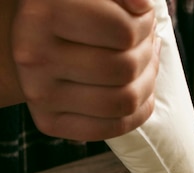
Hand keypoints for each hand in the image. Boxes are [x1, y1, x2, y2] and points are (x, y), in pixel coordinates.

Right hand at [11, 0, 158, 139]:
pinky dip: (138, 110)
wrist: (32, 40)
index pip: (124, 32)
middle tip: (147, 43)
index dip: (145, 25)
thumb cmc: (69, 9)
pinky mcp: (49, 123)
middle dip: (148, 54)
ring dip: (148, 82)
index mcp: (42, 15)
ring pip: (125, 101)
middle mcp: (34, 58)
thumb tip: (143, 8)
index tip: (142, 18)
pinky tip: (139, 90)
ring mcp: (40, 95)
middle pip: (126, 69)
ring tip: (145, 64)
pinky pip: (113, 127)